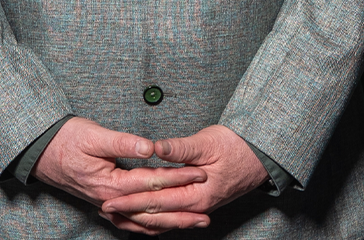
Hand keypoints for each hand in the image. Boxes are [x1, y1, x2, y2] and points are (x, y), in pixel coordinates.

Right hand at [33, 118, 204, 234]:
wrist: (40, 151)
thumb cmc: (66, 140)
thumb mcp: (94, 136)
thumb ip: (123, 143)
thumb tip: (150, 148)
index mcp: (111, 183)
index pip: (152, 182)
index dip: (178, 177)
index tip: (200, 173)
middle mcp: (110, 201)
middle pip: (153, 209)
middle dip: (182, 210)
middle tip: (207, 212)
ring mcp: (107, 206)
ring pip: (144, 221)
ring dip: (171, 223)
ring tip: (195, 223)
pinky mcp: (104, 205)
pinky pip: (131, 222)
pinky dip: (149, 226)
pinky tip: (162, 228)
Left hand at [99, 125, 266, 232]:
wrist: (259, 156)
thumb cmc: (235, 147)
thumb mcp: (207, 142)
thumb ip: (179, 149)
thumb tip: (155, 148)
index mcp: (197, 195)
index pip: (155, 201)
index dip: (130, 201)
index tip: (109, 200)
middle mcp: (196, 207)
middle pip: (155, 215)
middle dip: (128, 214)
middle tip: (104, 210)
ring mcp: (198, 209)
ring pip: (163, 221)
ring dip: (138, 219)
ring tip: (115, 216)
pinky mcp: (198, 205)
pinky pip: (172, 218)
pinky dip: (154, 220)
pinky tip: (141, 219)